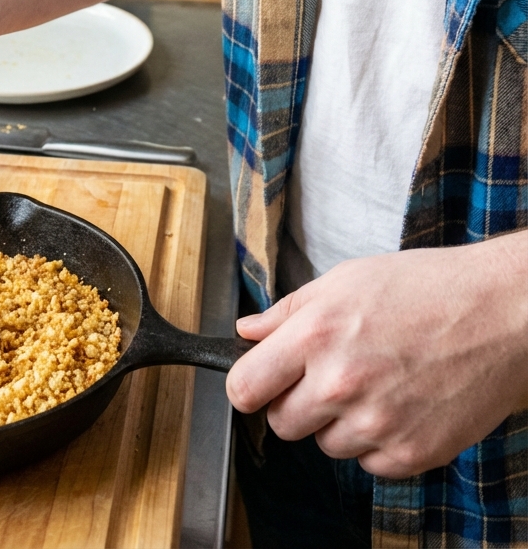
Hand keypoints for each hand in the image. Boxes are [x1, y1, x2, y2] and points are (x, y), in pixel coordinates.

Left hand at [226, 233, 527, 477]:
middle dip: (296, 402)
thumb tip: (248, 332)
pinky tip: (400, 403)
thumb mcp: (345, 279)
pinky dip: (378, 442)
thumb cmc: (426, 288)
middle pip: (282, 423)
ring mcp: (377, 424)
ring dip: (339, 422)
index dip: (249, 385)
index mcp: (316, 334)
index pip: (245, 388)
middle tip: (328, 374)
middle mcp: (340, 383)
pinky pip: (369, 463)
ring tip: (375, 381)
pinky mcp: (411, 453)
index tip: (259, 382)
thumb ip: (288, 311)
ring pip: (325, 445)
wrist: (499, 313)